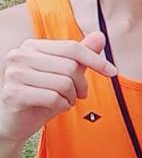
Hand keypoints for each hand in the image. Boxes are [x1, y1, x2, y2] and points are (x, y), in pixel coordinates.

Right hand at [0, 32, 116, 141]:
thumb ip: (80, 55)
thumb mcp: (64, 74)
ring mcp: (14, 74)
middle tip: (80, 95)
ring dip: (72, 97)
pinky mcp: (14, 94)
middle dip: (81, 84)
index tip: (112, 72)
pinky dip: (62, 106)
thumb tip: (100, 36)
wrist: (15, 122)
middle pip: (70, 66)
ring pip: (63, 83)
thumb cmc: (41, 95)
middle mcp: (20, 56)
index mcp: (32, 46)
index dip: (95, 60)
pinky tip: (57, 107)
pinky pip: (53, 98)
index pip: (72, 47)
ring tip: (65, 101)